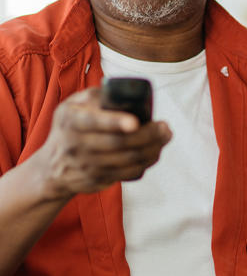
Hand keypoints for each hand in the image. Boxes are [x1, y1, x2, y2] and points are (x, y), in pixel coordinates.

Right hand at [36, 87, 171, 199]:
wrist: (52, 167)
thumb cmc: (72, 126)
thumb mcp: (74, 104)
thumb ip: (99, 96)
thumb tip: (130, 94)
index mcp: (71, 120)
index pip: (94, 121)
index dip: (116, 122)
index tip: (135, 122)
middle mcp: (76, 145)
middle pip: (118, 143)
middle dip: (148, 135)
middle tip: (165, 127)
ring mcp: (86, 166)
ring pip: (127, 161)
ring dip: (152, 149)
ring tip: (165, 136)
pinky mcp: (97, 181)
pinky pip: (128, 174)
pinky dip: (146, 163)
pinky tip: (154, 152)